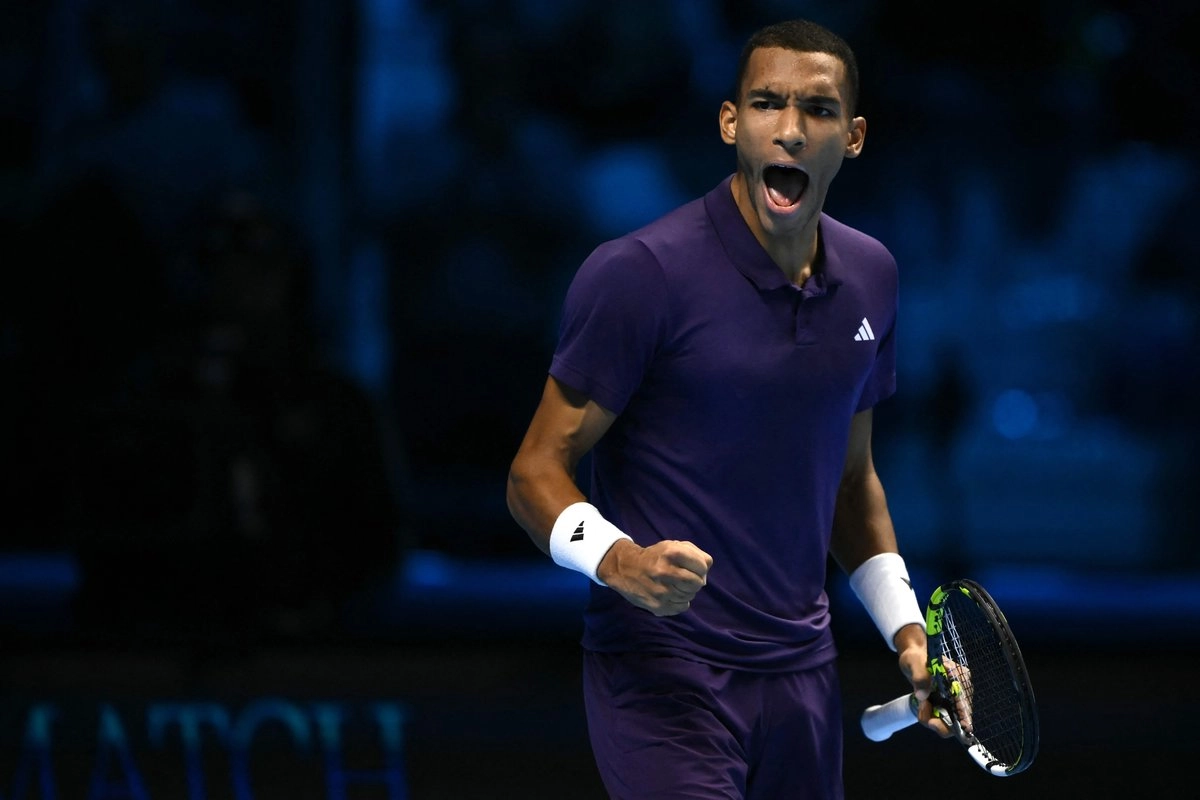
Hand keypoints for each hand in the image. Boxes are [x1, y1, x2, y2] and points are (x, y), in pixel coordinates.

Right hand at [596, 539, 712, 615]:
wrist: (624, 569)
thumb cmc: (655, 556)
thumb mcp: (673, 545)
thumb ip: (695, 554)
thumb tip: (706, 573)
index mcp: (671, 553)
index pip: (702, 566)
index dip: (700, 567)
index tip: (693, 567)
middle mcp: (665, 571)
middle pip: (697, 583)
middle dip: (694, 580)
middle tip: (685, 578)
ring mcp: (662, 591)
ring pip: (690, 596)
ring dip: (686, 591)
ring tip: (674, 585)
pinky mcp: (658, 606)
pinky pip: (682, 607)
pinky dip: (680, 602)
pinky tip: (670, 594)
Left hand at [893, 624, 952, 738]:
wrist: (913, 657)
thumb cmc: (915, 656)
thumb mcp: (913, 662)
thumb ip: (920, 677)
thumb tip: (922, 696)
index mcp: (960, 677)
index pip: (965, 704)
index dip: (960, 720)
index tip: (945, 725)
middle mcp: (962, 689)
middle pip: (959, 717)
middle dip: (939, 720)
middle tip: (923, 709)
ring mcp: (955, 697)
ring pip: (948, 720)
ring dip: (932, 717)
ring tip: (921, 703)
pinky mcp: (947, 702)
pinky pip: (941, 717)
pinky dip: (930, 715)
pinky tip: (923, 705)